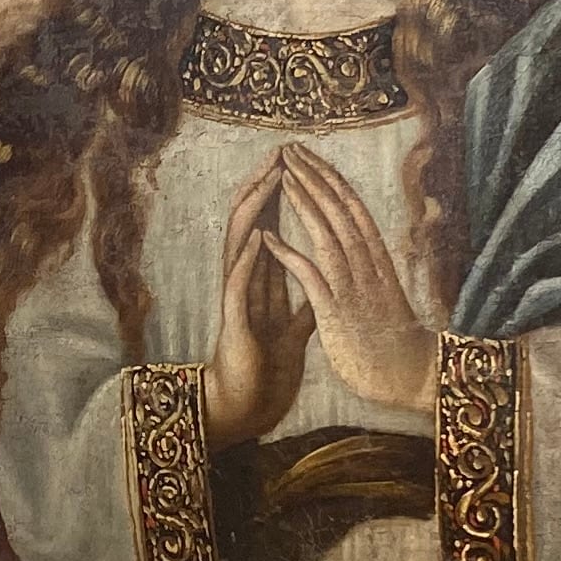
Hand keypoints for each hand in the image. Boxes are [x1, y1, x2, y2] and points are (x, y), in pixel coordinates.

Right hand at [203, 151, 312, 443]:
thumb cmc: (267, 369)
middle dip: (264, 188)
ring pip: (241, 243)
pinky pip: (239, 284)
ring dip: (254, 212)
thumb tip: (325, 281)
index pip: (269, 227)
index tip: (297, 165)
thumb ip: (308, 303)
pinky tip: (258, 237)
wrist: (247, 406)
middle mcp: (246, 282)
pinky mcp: (235, 321)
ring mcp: (238, 299)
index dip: (281, 196)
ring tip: (266, 181)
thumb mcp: (296, 330)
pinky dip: (248, 259)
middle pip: (252, 224)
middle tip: (278, 154)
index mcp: (262, 282)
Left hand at [268, 146, 439, 415]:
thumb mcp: (386, 295)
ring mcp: (353, 287)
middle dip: (314, 177)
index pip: (353, 208)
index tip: (311, 158)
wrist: (412, 375)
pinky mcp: (337, 312)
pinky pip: (310, 276)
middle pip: (340, 211)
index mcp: (379, 259)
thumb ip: (372, 272)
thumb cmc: (398, 340)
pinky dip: (288, 255)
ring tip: (282, 175)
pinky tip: (268, 237)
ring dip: (303, 202)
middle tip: (290, 149)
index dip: (330, 180)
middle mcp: (368, 265)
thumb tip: (364, 254)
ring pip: (326, 234)